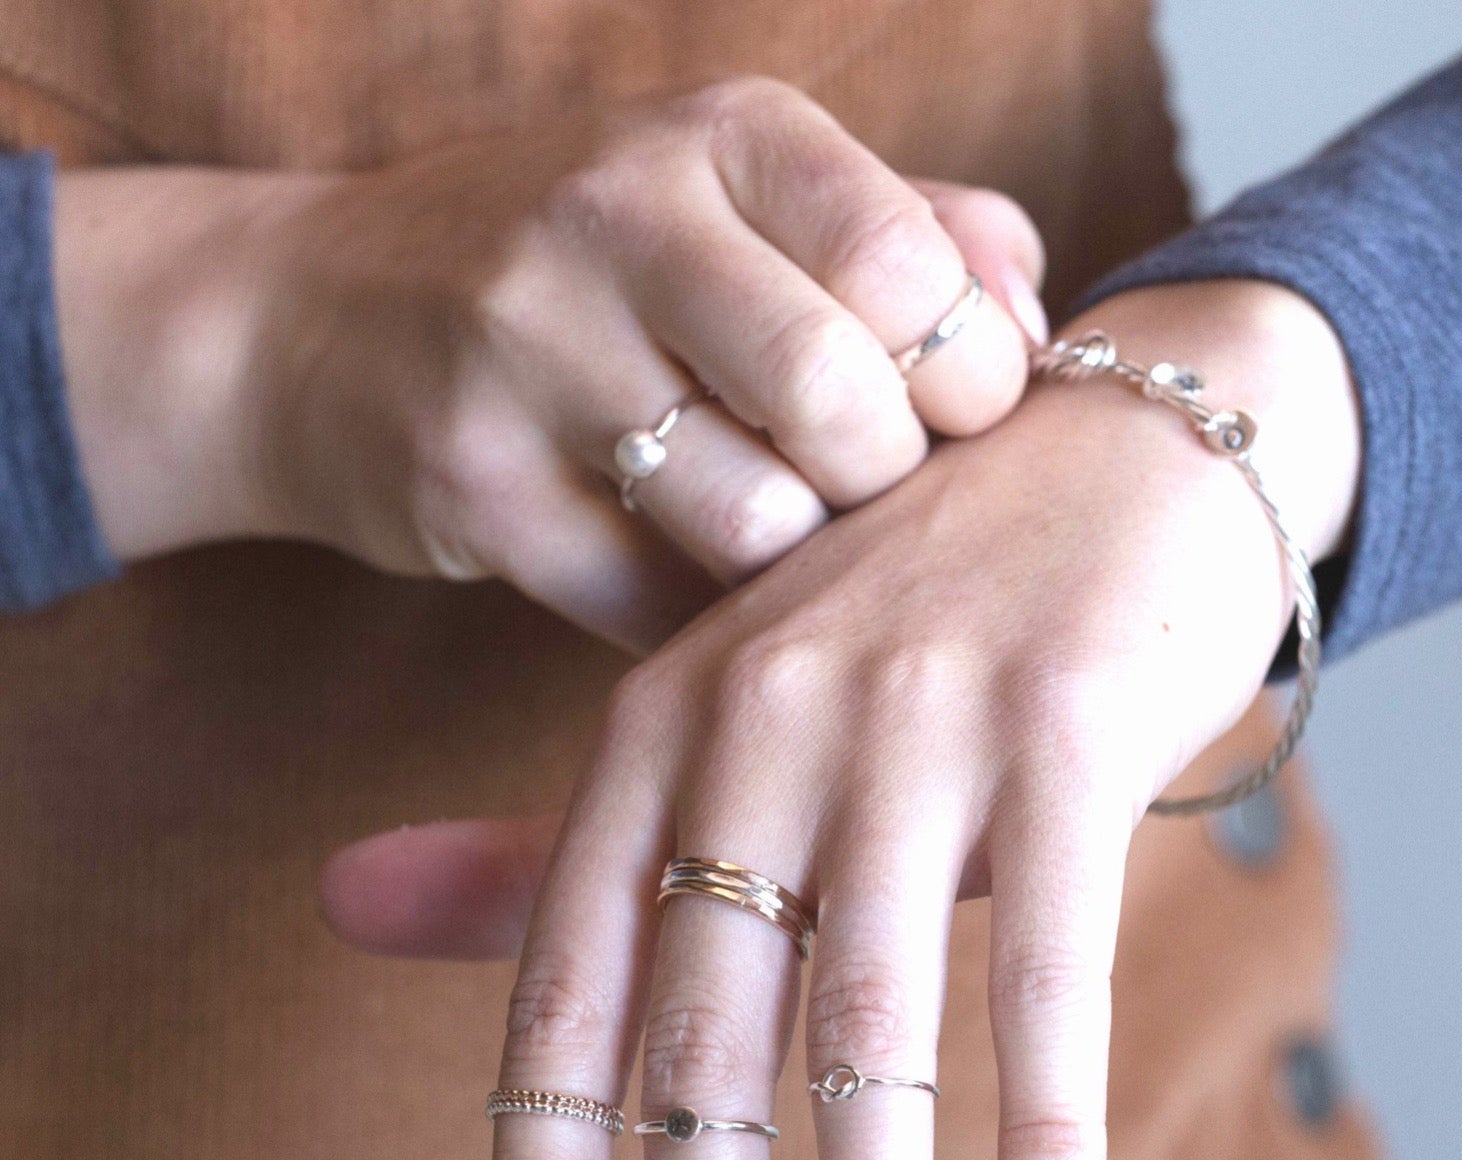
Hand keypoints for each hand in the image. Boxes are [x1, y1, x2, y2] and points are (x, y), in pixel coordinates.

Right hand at [53, 77, 1045, 651]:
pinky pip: (657, 605)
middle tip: (864, 494)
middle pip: (838, 397)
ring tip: (771, 535)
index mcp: (721, 135)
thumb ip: (904, 232)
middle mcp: (617, 219)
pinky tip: (689, 581)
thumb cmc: (583, 273)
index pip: (911, 268)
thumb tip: (1040, 325)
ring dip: (791, 563)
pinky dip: (704, 620)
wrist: (319, 317)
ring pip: (753, 520)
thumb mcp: (735, 199)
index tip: (954, 421)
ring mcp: (526, 354)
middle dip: (885, 482)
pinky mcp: (474, 488)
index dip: (970, 377)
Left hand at [322, 279, 1358, 1159]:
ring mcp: (920, 718)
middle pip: (708, 1032)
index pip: (568, 976)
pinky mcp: (1067, 728)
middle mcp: (768, 716)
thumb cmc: (904, 619)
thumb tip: (338, 905)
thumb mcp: (721, 717)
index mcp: (664, 722)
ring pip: (872, 1021)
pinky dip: (1045, 1122)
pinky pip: (1045, 962)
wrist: (1097, 456)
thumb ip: (549, 834)